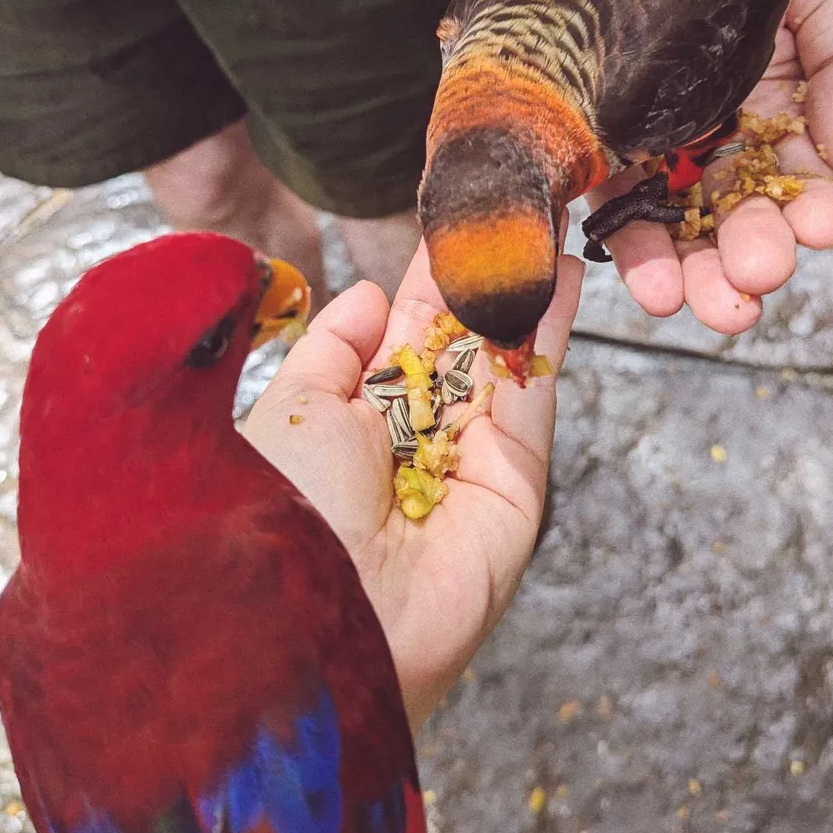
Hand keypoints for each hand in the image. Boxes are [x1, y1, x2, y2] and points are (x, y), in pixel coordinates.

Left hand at [244, 241, 583, 729]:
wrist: (315, 625)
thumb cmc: (277, 517)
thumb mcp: (290, 409)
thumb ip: (332, 349)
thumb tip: (366, 294)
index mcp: (349, 427)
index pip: (398, 338)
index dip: (425, 281)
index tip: (451, 220)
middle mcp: (410, 447)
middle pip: (457, 347)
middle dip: (482, 278)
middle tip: (511, 206)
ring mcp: (466, 469)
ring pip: (501, 365)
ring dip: (523, 294)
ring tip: (544, 222)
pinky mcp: (515, 492)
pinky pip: (530, 401)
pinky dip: (547, 338)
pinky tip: (556, 277)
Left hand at [586, 0, 832, 333]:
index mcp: (776, 109)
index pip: (800, 177)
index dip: (814, 207)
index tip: (825, 226)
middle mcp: (714, 140)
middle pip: (738, 216)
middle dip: (751, 254)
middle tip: (756, 276)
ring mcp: (648, 151)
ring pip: (677, 229)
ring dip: (695, 274)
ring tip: (705, 304)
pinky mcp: (587, 149)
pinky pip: (608, 210)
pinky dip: (631, 252)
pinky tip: (651, 283)